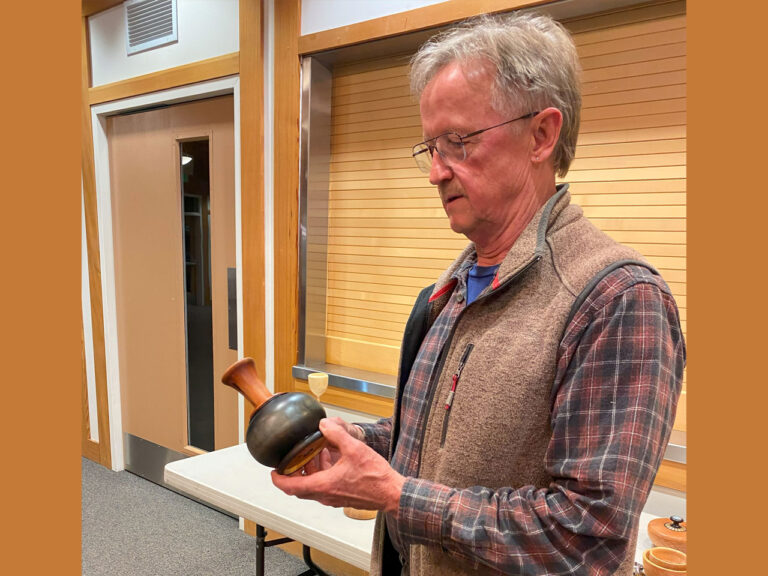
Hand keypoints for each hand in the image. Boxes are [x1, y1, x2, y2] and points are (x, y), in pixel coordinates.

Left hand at [270, 418, 404, 514]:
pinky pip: (324, 486)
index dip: (278, 480)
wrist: (391, 492)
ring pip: (313, 486)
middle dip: (294, 472)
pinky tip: (331, 458)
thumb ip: (336, 434)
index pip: (291, 487)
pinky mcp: (342, 496)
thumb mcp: (354, 449)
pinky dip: (322, 473)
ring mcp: (334, 497)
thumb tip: (324, 424)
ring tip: (315, 453)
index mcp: (323, 485)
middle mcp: (326, 494)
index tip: (272, 472)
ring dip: (310, 471)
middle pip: (300, 487)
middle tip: (292, 459)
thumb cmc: (375, 477)